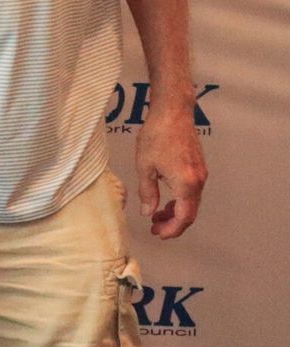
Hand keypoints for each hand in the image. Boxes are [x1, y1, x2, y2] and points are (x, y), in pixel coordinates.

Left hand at [134, 108, 206, 239]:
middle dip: (173, 224)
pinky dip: (180, 199)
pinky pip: (192, 191)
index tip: (157, 233)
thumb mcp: (145, 167)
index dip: (171, 229)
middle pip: (190, 212)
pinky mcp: (199, 166)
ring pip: (191, 202)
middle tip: (155, 228)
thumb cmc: (156, 136)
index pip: (183, 217)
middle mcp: (198, 181)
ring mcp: (201, 173)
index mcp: (186, 184)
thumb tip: (148, 212)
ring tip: (156, 215)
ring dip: (176, 212)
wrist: (173, 112)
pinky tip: (165, 198)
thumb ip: (147, 193)